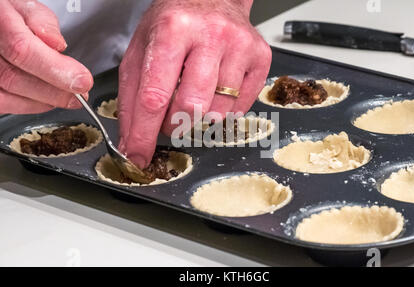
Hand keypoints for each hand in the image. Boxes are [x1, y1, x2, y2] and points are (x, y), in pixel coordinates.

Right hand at [0, 0, 92, 113]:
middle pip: (13, 78)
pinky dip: (26, 105)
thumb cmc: (5, 12)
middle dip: (54, 91)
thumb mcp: (24, 4)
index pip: (22, 49)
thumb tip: (56, 44)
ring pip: (6, 96)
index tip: (82, 80)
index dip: (55, 69)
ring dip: (42, 101)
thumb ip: (41, 21)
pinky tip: (45, 100)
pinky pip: (2, 103)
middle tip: (80, 94)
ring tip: (66, 97)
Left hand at [118, 0, 271, 168]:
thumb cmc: (174, 23)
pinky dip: (222, 110)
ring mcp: (240, 47)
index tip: (138, 155)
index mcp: (173, 30)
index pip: (154, 96)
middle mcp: (210, 35)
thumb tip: (133, 140)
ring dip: (199, 119)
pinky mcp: (260, 58)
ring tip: (193, 98)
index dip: (144, 134)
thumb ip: (132, 96)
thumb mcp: (140, 50)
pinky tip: (215, 92)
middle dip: (174, 125)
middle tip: (170, 117)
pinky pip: (241, 108)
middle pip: (191, 108)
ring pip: (218, 112)